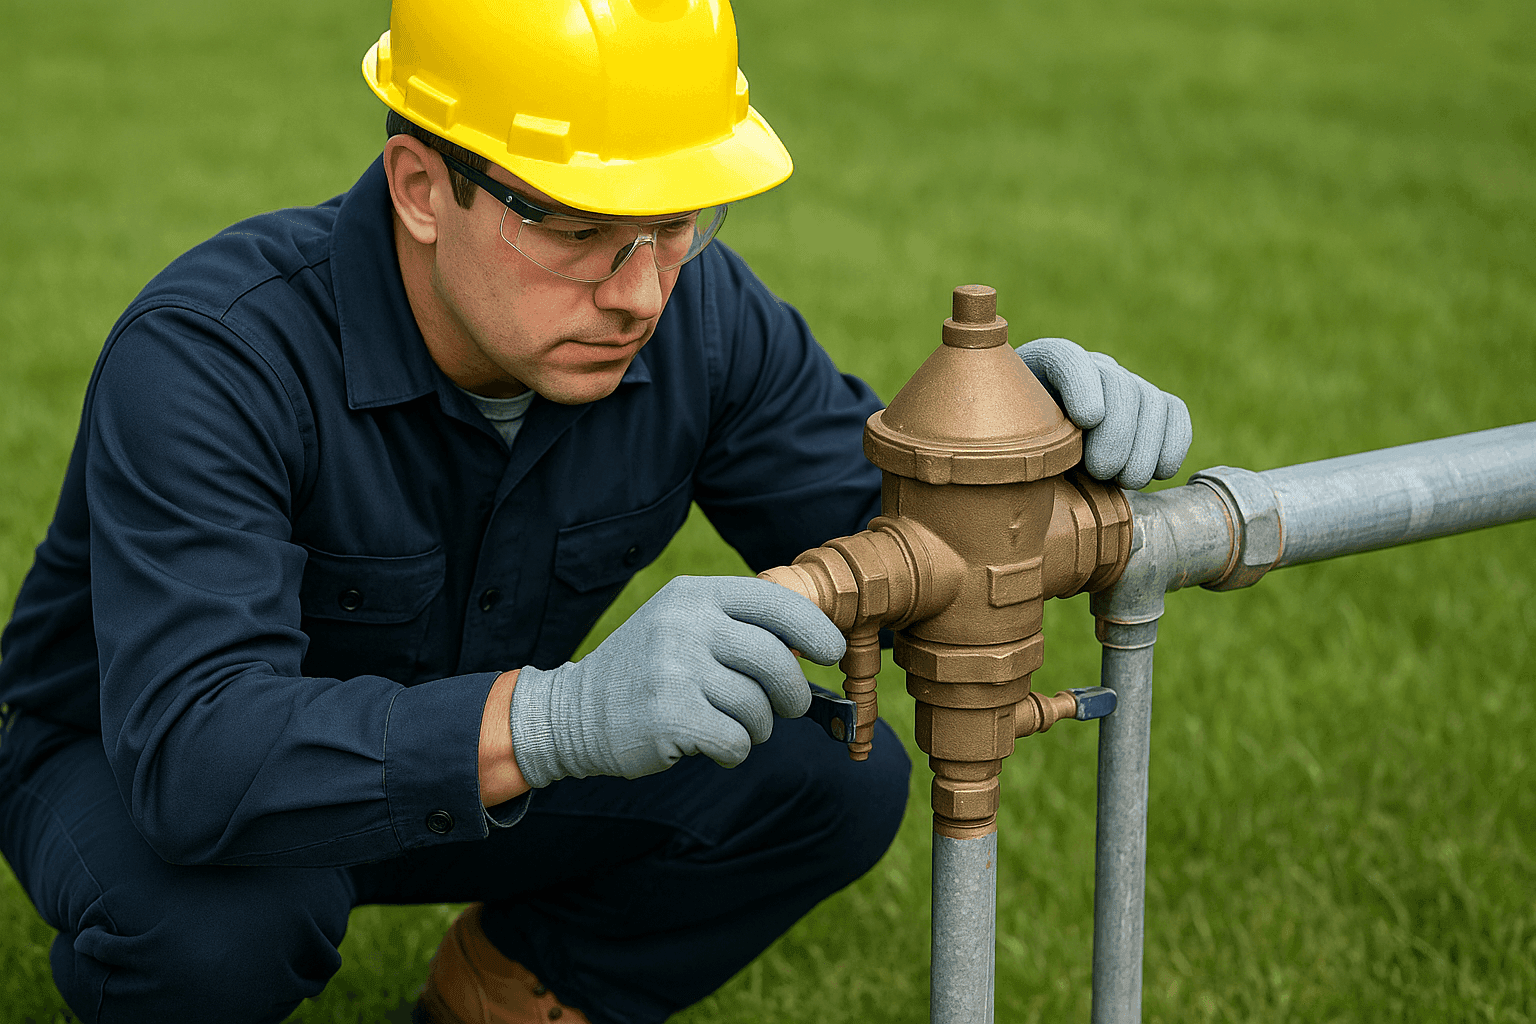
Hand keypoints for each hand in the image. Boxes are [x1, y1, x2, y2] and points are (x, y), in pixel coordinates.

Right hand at [508, 576, 845, 786]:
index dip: (813, 629)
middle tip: (787, 707)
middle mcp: (685, 624)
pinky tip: (708, 744)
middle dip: (791, 693)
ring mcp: (674, 669)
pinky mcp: (669, 716)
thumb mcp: (684, 624)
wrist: (577, 712)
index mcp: (695, 595)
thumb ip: (738, 626)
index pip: (773, 603)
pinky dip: (732, 751)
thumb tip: (812, 648)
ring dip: (755, 727)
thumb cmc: (650, 670)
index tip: (831, 652)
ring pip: (757, 708)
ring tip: (727, 723)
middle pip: (775, 661)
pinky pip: (736, 741)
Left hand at [1017, 337, 1191, 488]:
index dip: (1083, 384)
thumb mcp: (1008, 448)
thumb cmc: (1019, 458)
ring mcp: (1124, 385)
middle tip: (1103, 471)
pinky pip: (1174, 413)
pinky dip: (1172, 444)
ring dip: (1144, 447)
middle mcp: (1089, 369)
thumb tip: (1033, 462)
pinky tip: (1158, 472)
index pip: (1066, 358)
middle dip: (1117, 432)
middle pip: (1117, 383)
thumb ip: (1014, 443)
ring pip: (1150, 400)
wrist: (1044, 466)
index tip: (1087, 419)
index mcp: (1042, 369)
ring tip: (1126, 481)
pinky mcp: (1151, 408)